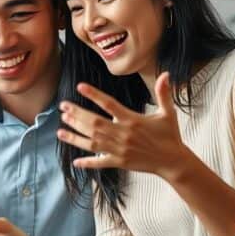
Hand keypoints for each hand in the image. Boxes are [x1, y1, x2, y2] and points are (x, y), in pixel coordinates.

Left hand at [56, 72, 193, 180]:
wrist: (173, 161)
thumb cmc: (170, 135)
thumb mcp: (168, 113)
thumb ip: (163, 93)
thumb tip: (166, 73)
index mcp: (132, 120)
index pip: (109, 104)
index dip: (94, 95)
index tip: (79, 86)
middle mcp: (123, 134)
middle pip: (95, 123)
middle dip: (77, 115)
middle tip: (63, 107)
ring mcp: (119, 149)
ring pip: (93, 142)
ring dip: (75, 136)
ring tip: (60, 129)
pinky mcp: (120, 162)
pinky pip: (100, 162)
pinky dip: (88, 162)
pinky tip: (75, 161)